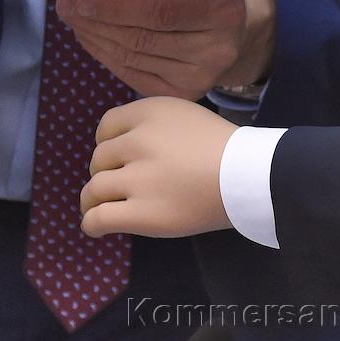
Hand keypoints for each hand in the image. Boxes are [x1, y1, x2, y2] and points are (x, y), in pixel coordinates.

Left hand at [54, 0, 275, 100]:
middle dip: (96, 21)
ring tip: (73, 20)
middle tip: (66, 5)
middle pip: (141, 38)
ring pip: (133, 58)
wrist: (247, 32)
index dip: (116, 7)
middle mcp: (214, 49)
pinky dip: (107, 56)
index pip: (159, 11)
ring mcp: (200, 78)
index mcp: (221, 9)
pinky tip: (91, 39)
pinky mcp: (184, 94)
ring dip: (96, 38)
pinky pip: (134, 75)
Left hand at [81, 97, 234, 237]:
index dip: (107, 144)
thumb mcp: (183, 115)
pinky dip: (91, 223)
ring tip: (98, 208)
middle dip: (104, 172)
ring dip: (93, 200)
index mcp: (147, 113)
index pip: (106, 126)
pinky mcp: (142, 213)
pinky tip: (95, 227)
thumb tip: (120, 145)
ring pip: (95, 189)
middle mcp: (137, 141)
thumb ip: (151, 124)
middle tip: (119, 185)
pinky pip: (99, 218)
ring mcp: (137, 178)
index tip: (116, 158)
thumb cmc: (223, 147)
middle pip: (99, 158)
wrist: (247, 176)